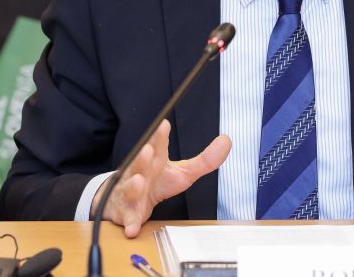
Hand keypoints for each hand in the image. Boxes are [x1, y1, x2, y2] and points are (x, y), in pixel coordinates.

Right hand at [93, 119, 230, 236]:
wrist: (128, 200)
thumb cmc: (157, 182)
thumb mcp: (184, 172)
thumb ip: (205, 160)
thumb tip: (227, 140)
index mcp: (154, 161)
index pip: (157, 145)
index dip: (160, 136)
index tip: (164, 124)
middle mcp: (139, 173)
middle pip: (140, 163)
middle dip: (143, 157)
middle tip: (147, 150)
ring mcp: (130, 192)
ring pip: (130, 188)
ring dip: (133, 185)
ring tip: (138, 181)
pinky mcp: (127, 213)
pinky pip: (128, 218)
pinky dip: (130, 223)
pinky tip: (132, 228)